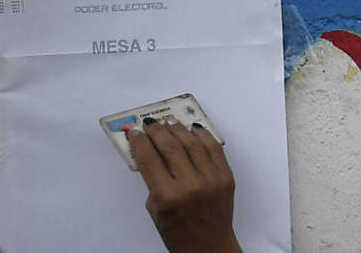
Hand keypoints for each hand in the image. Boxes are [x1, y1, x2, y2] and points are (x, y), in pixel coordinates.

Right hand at [127, 117, 240, 252]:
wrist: (209, 246)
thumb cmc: (178, 232)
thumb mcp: (156, 209)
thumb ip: (154, 181)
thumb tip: (151, 151)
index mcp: (168, 196)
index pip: (149, 160)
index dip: (140, 143)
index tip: (134, 133)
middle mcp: (191, 185)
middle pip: (171, 147)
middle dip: (157, 131)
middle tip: (149, 123)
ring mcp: (211, 179)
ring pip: (193, 143)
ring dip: (179, 129)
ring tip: (169, 121)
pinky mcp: (226, 177)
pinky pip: (215, 149)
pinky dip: (203, 135)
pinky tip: (193, 128)